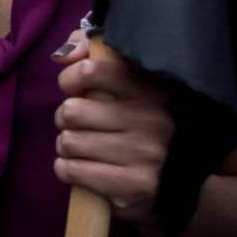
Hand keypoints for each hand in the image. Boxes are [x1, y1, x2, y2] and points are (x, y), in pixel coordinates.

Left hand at [52, 30, 174, 230]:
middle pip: (71, 111)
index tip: (74, 88)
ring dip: (67, 145)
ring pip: (68, 142)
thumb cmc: (136, 120)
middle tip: (78, 124)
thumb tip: (63, 55)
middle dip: (66, 118)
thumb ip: (90, 50)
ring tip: (83, 146)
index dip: (70, 79)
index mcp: (151, 89)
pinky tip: (83, 167)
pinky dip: (68, 169)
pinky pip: (72, 171)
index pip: (91, 71)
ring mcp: (146, 156)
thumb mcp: (124, 78)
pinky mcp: (134, 186)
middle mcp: (153, 120)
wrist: (173, 177)